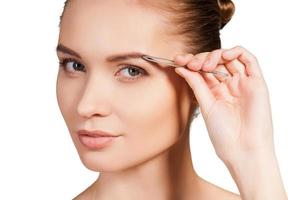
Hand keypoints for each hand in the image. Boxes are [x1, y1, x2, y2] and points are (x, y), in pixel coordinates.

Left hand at [173, 46, 274, 162]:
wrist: (242, 149)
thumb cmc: (223, 134)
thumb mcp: (205, 105)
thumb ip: (196, 84)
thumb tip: (180, 67)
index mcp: (215, 92)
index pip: (203, 70)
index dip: (190, 62)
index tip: (178, 61)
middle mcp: (229, 85)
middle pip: (215, 61)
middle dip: (200, 59)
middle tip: (191, 64)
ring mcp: (243, 83)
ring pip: (230, 57)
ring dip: (215, 55)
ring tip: (204, 65)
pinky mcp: (257, 83)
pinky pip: (250, 60)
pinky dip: (237, 52)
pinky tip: (224, 55)